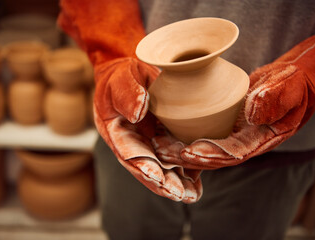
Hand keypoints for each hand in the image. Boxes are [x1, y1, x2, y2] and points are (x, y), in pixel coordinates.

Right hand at [93, 57, 202, 202]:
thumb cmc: (122, 76)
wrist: (132, 72)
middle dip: (162, 183)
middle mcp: (133, 143)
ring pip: (162, 166)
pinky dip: (186, 169)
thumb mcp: (120, 80)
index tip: (156, 177)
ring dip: (176, 182)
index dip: (142, 166)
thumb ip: (126, 95)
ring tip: (191, 195)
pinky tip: (197, 180)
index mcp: (117, 132)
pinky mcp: (164, 138)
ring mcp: (149, 142)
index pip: (128, 153)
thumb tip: (137, 115)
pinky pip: (174, 156)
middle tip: (179, 195)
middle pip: (147, 167)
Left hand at [153, 36, 314, 168]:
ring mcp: (231, 135)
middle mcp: (243, 143)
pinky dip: (183, 135)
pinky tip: (164, 130)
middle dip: (187, 157)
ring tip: (157, 145)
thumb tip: (251, 112)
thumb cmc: (290, 83)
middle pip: (212, 157)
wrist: (285, 82)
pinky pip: (201, 134)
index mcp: (260, 140)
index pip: (233, 154)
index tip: (188, 152)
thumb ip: (275, 98)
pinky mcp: (222, 125)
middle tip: (162, 151)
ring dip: (180, 149)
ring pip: (203, 148)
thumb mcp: (289, 85)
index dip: (211, 155)